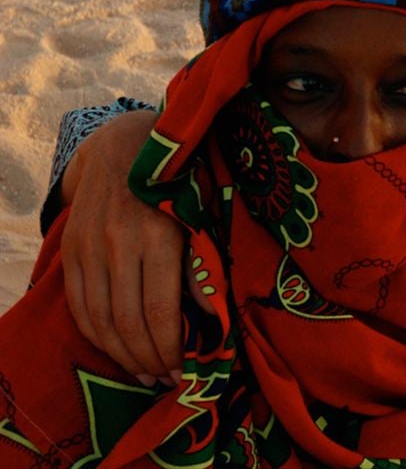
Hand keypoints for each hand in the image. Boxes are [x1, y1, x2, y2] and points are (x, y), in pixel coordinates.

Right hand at [59, 110, 212, 386]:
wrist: (125, 145)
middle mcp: (119, 243)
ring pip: (100, 319)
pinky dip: (96, 334)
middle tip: (166, 379)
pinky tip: (116, 348)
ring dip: (122, 353)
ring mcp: (90, 247)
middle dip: (148, 359)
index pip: (161, 311)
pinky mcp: (72, 249)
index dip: (171, 349)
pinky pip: (79, 304)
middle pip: (128, 322)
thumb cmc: (180, 182)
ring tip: (144, 371)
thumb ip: (204, 264)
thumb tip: (212, 317)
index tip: (185, 372)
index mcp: (159, 236)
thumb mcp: (204, 215)